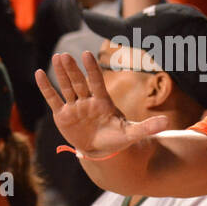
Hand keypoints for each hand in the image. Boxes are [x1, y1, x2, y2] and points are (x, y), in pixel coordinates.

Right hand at [36, 52, 169, 158]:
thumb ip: (148, 127)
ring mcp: (75, 107)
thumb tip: (167, 123)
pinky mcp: (62, 115)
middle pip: (79, 82)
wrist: (102, 151)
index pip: (97, 82)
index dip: (92, 69)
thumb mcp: (133, 134)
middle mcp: (88, 101)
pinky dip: (46, 87)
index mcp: (104, 102)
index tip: (87, 54)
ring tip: (57, 57)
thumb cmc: (117, 139)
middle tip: (65, 55)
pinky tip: (39, 73)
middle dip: (73, 69)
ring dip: (61, 74)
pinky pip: (53, 99)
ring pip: (66, 87)